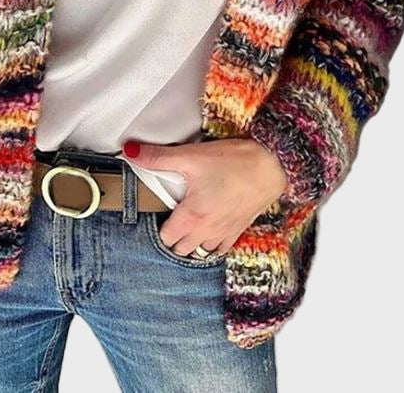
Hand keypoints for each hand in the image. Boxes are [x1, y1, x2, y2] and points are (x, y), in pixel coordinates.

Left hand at [123, 138, 288, 255]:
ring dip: (191, 243)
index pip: (166, 238)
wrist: (273, 165)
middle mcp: (208, 231)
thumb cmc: (235, 162)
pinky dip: (211, 244)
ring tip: (186, 224)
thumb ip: (158, 157)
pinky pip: (221, 248)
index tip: (155, 214)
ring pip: (201, 251)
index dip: (157, 227)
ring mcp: (225, 232)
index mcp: (192, 217)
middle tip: (168, 217)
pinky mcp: (240, 228)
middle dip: (172, 237)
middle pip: (181, 249)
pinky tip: (209, 229)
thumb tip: (131, 152)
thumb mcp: (191, 157)